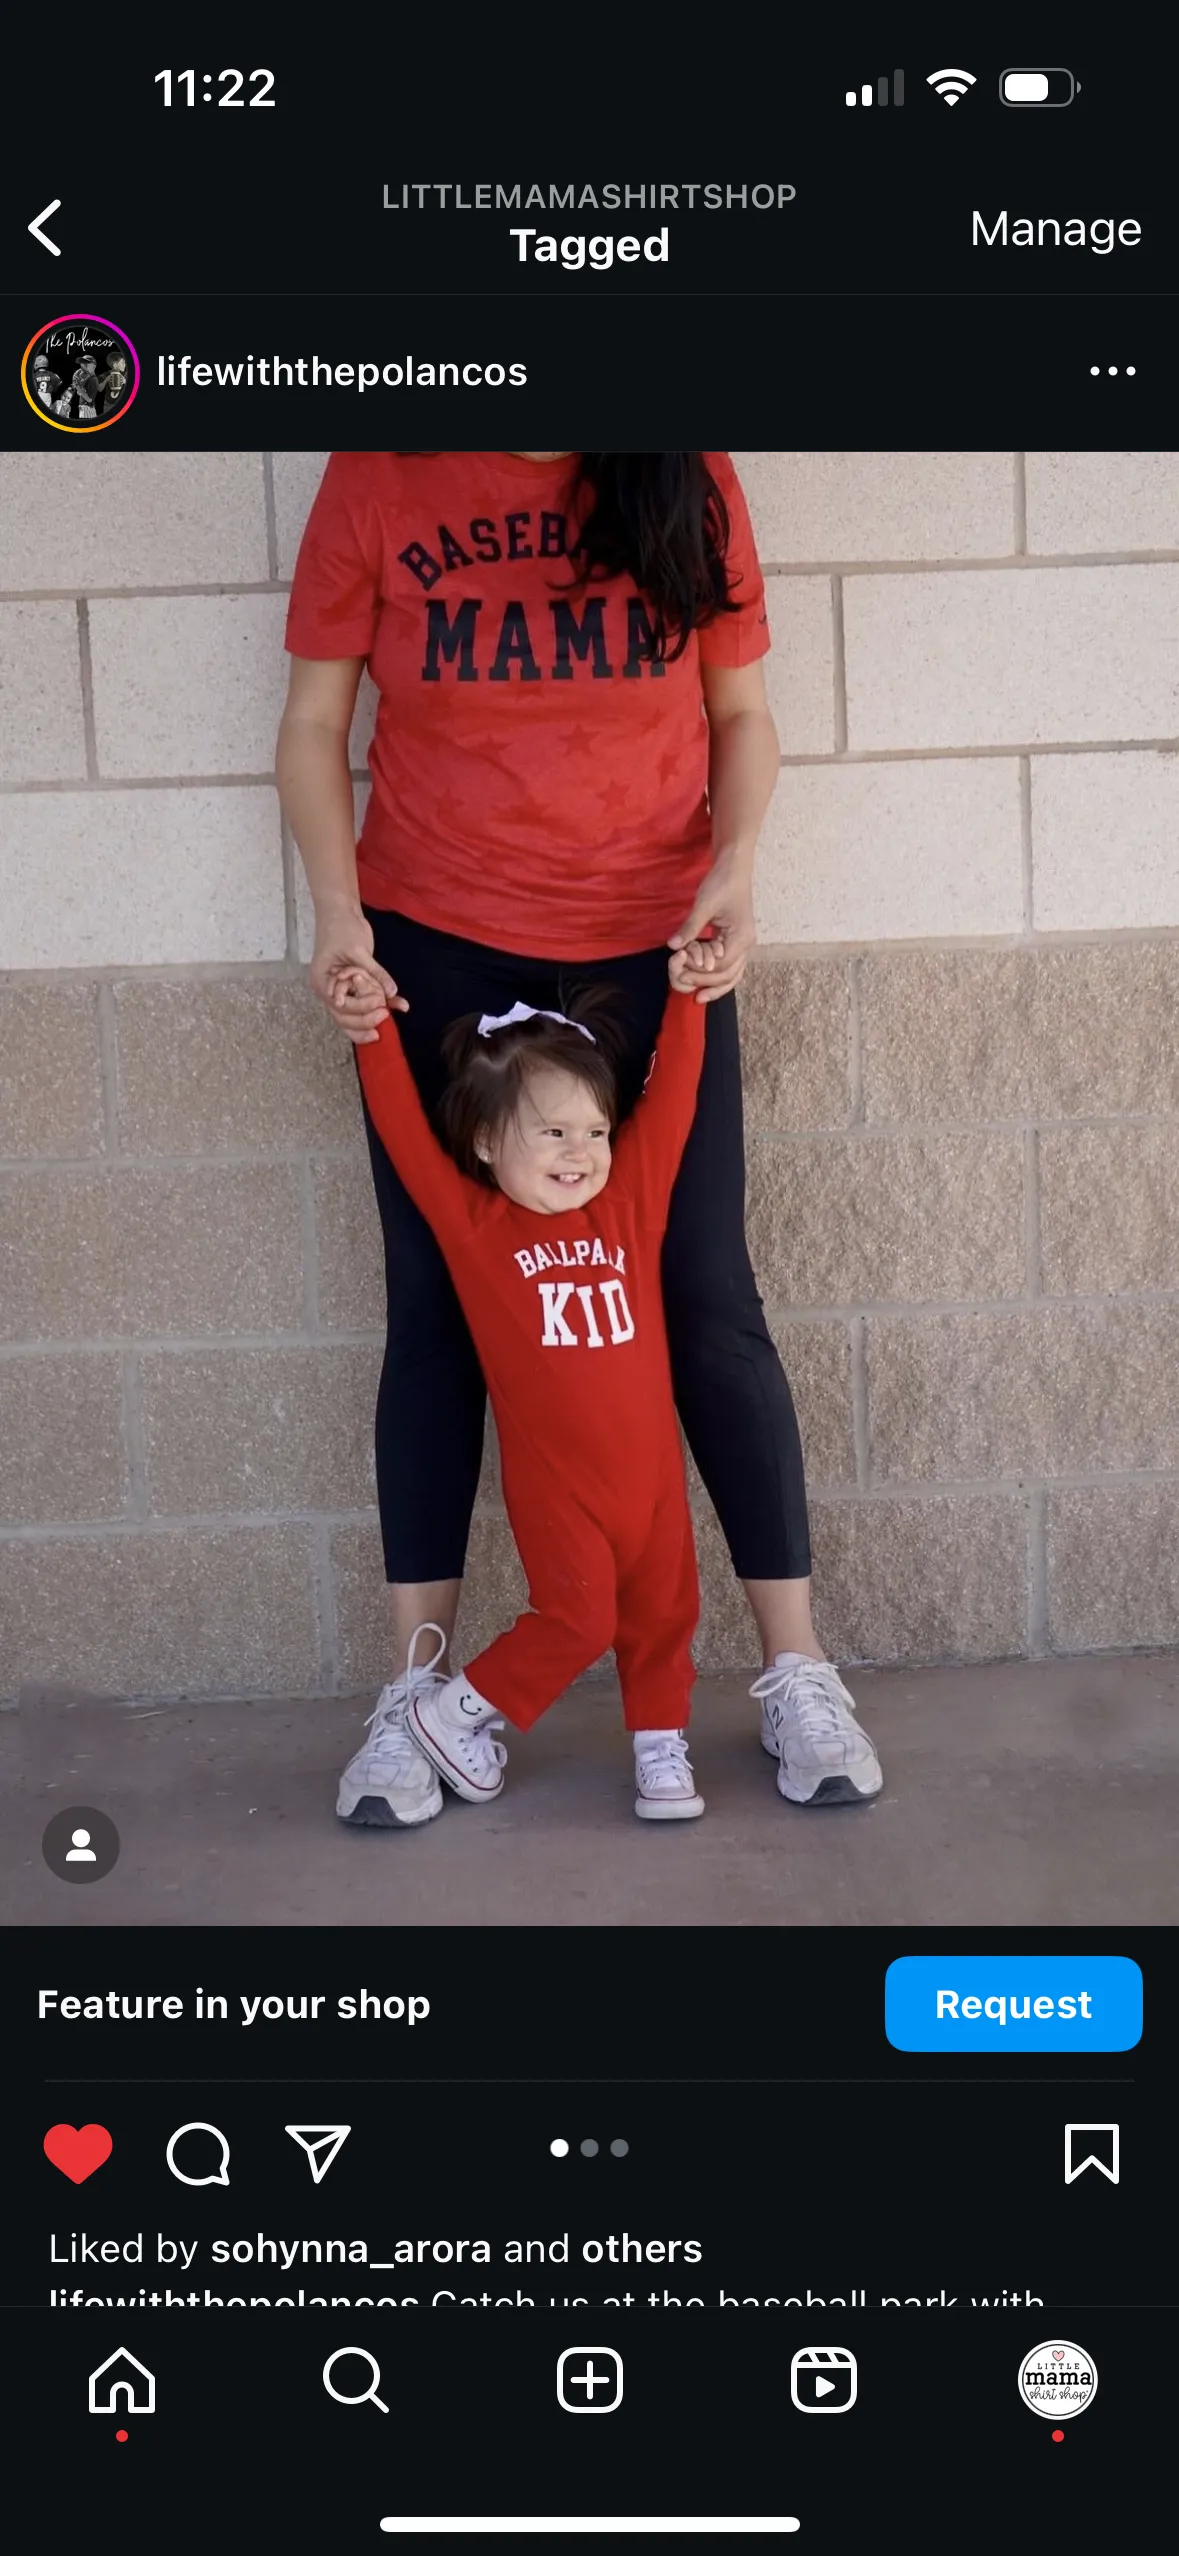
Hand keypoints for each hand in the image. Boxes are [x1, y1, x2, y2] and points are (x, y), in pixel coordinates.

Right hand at [309, 907, 406, 1044]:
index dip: (360, 1010)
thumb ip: (375, 972)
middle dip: (364, 1021)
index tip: (380, 1007)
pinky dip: (380, 1004)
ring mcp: (341, 989)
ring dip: (369, 1021)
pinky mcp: (354, 985)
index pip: (341, 1006)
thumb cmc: (342, 927)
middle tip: (385, 1017)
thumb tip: (392, 992)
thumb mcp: (358, 950)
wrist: (341, 912)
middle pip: (344, 1017)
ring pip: (352, 1015)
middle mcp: (330, 990)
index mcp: (322, 981)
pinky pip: (365, 1000)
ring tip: (387, 1024)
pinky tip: (398, 1006)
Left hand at [667, 856, 756, 1002]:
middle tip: (682, 983)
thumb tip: (673, 946)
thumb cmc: (722, 882)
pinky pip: (731, 967)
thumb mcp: (704, 904)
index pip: (720, 965)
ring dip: (715, 986)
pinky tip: (706, 984)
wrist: (734, 867)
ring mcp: (745, 944)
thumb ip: (690, 927)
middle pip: (728, 975)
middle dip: (705, 981)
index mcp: (741, 936)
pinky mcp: (738, 941)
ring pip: (733, 975)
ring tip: (698, 997)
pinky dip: (719, 978)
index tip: (679, 966)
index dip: (699, 970)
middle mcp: (747, 944)